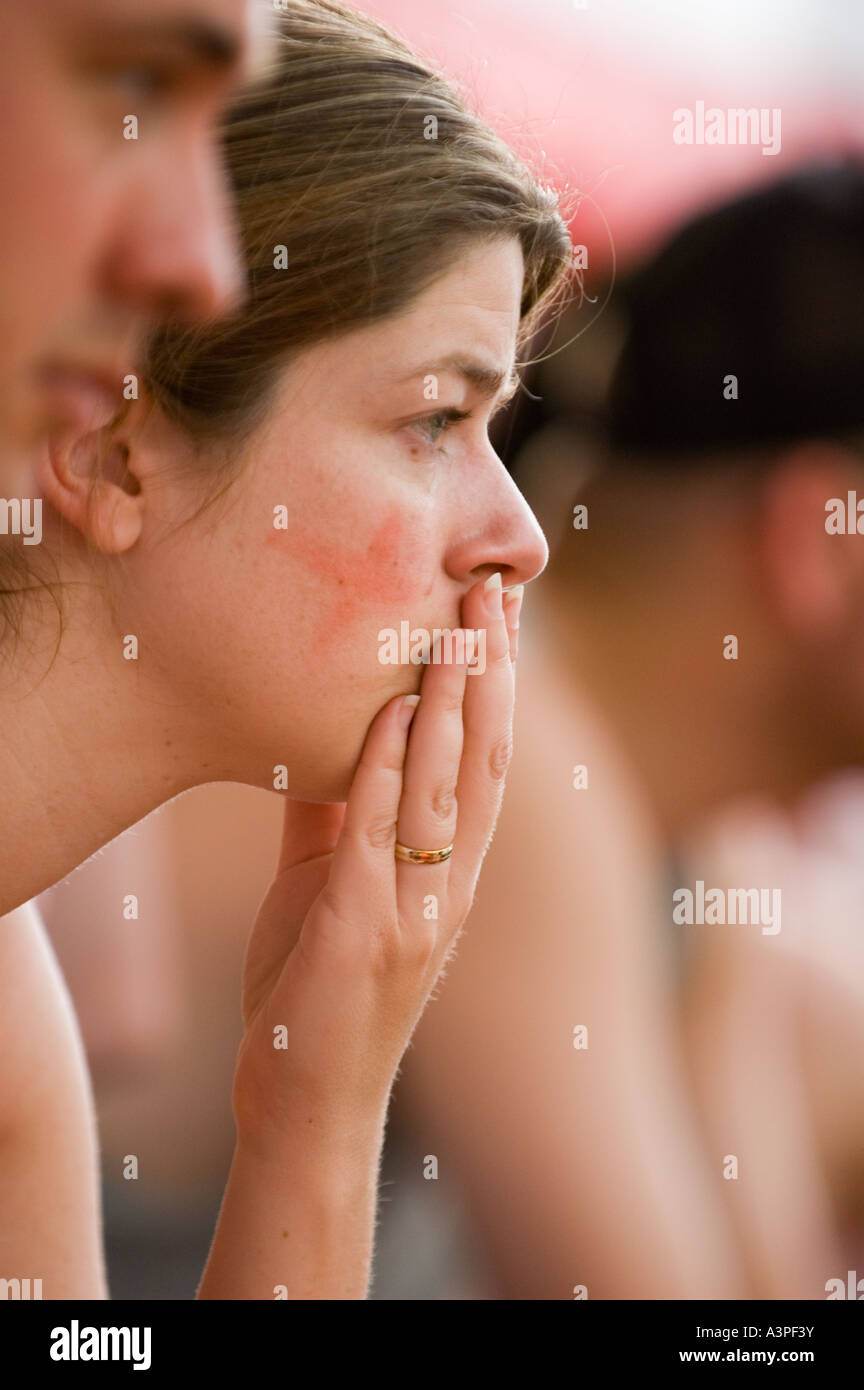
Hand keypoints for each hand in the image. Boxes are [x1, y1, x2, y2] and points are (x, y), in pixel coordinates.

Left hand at [231, 574, 522, 1157]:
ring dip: (454, 702)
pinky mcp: (365, 930)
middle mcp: (447, 886)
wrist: (305, 1107)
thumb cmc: (316, 993)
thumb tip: (335, 736)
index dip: (495, 686)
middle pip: (483, 760)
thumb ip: (339, 814)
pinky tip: (392, 709)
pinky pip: (379, 832)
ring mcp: (413, 909)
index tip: (495, 614)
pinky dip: (388, 766)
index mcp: (447, 875)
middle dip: (490, 671)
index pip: (484, 763)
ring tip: (460, 625)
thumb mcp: (328, 888)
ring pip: (447, 787)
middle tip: (492, 590)